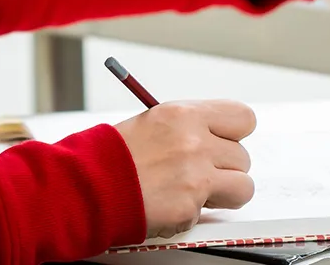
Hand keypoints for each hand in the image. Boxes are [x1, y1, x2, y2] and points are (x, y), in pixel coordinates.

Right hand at [114, 100, 255, 238]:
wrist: (86, 186)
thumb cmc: (114, 155)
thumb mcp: (153, 123)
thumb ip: (189, 128)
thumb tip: (218, 137)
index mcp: (185, 115)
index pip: (243, 118)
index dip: (234, 134)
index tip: (224, 142)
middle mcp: (195, 142)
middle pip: (242, 157)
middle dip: (225, 168)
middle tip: (200, 174)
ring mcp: (195, 177)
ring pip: (242, 187)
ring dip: (222, 193)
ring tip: (193, 192)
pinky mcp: (189, 207)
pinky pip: (208, 213)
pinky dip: (191, 214)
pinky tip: (167, 205)